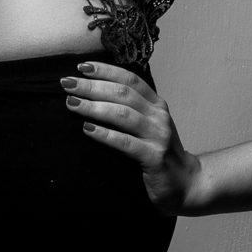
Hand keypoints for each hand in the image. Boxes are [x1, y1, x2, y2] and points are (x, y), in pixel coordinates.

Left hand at [60, 61, 199, 215]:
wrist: (185, 184)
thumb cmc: (157, 153)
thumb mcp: (147, 127)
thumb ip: (129, 111)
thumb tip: (92, 95)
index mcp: (156, 105)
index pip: (130, 79)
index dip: (105, 71)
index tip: (80, 67)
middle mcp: (158, 116)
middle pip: (122, 93)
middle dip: (92, 86)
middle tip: (67, 83)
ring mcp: (158, 136)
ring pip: (123, 114)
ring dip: (94, 107)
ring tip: (71, 103)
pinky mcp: (154, 157)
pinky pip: (125, 143)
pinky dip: (105, 134)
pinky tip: (87, 129)